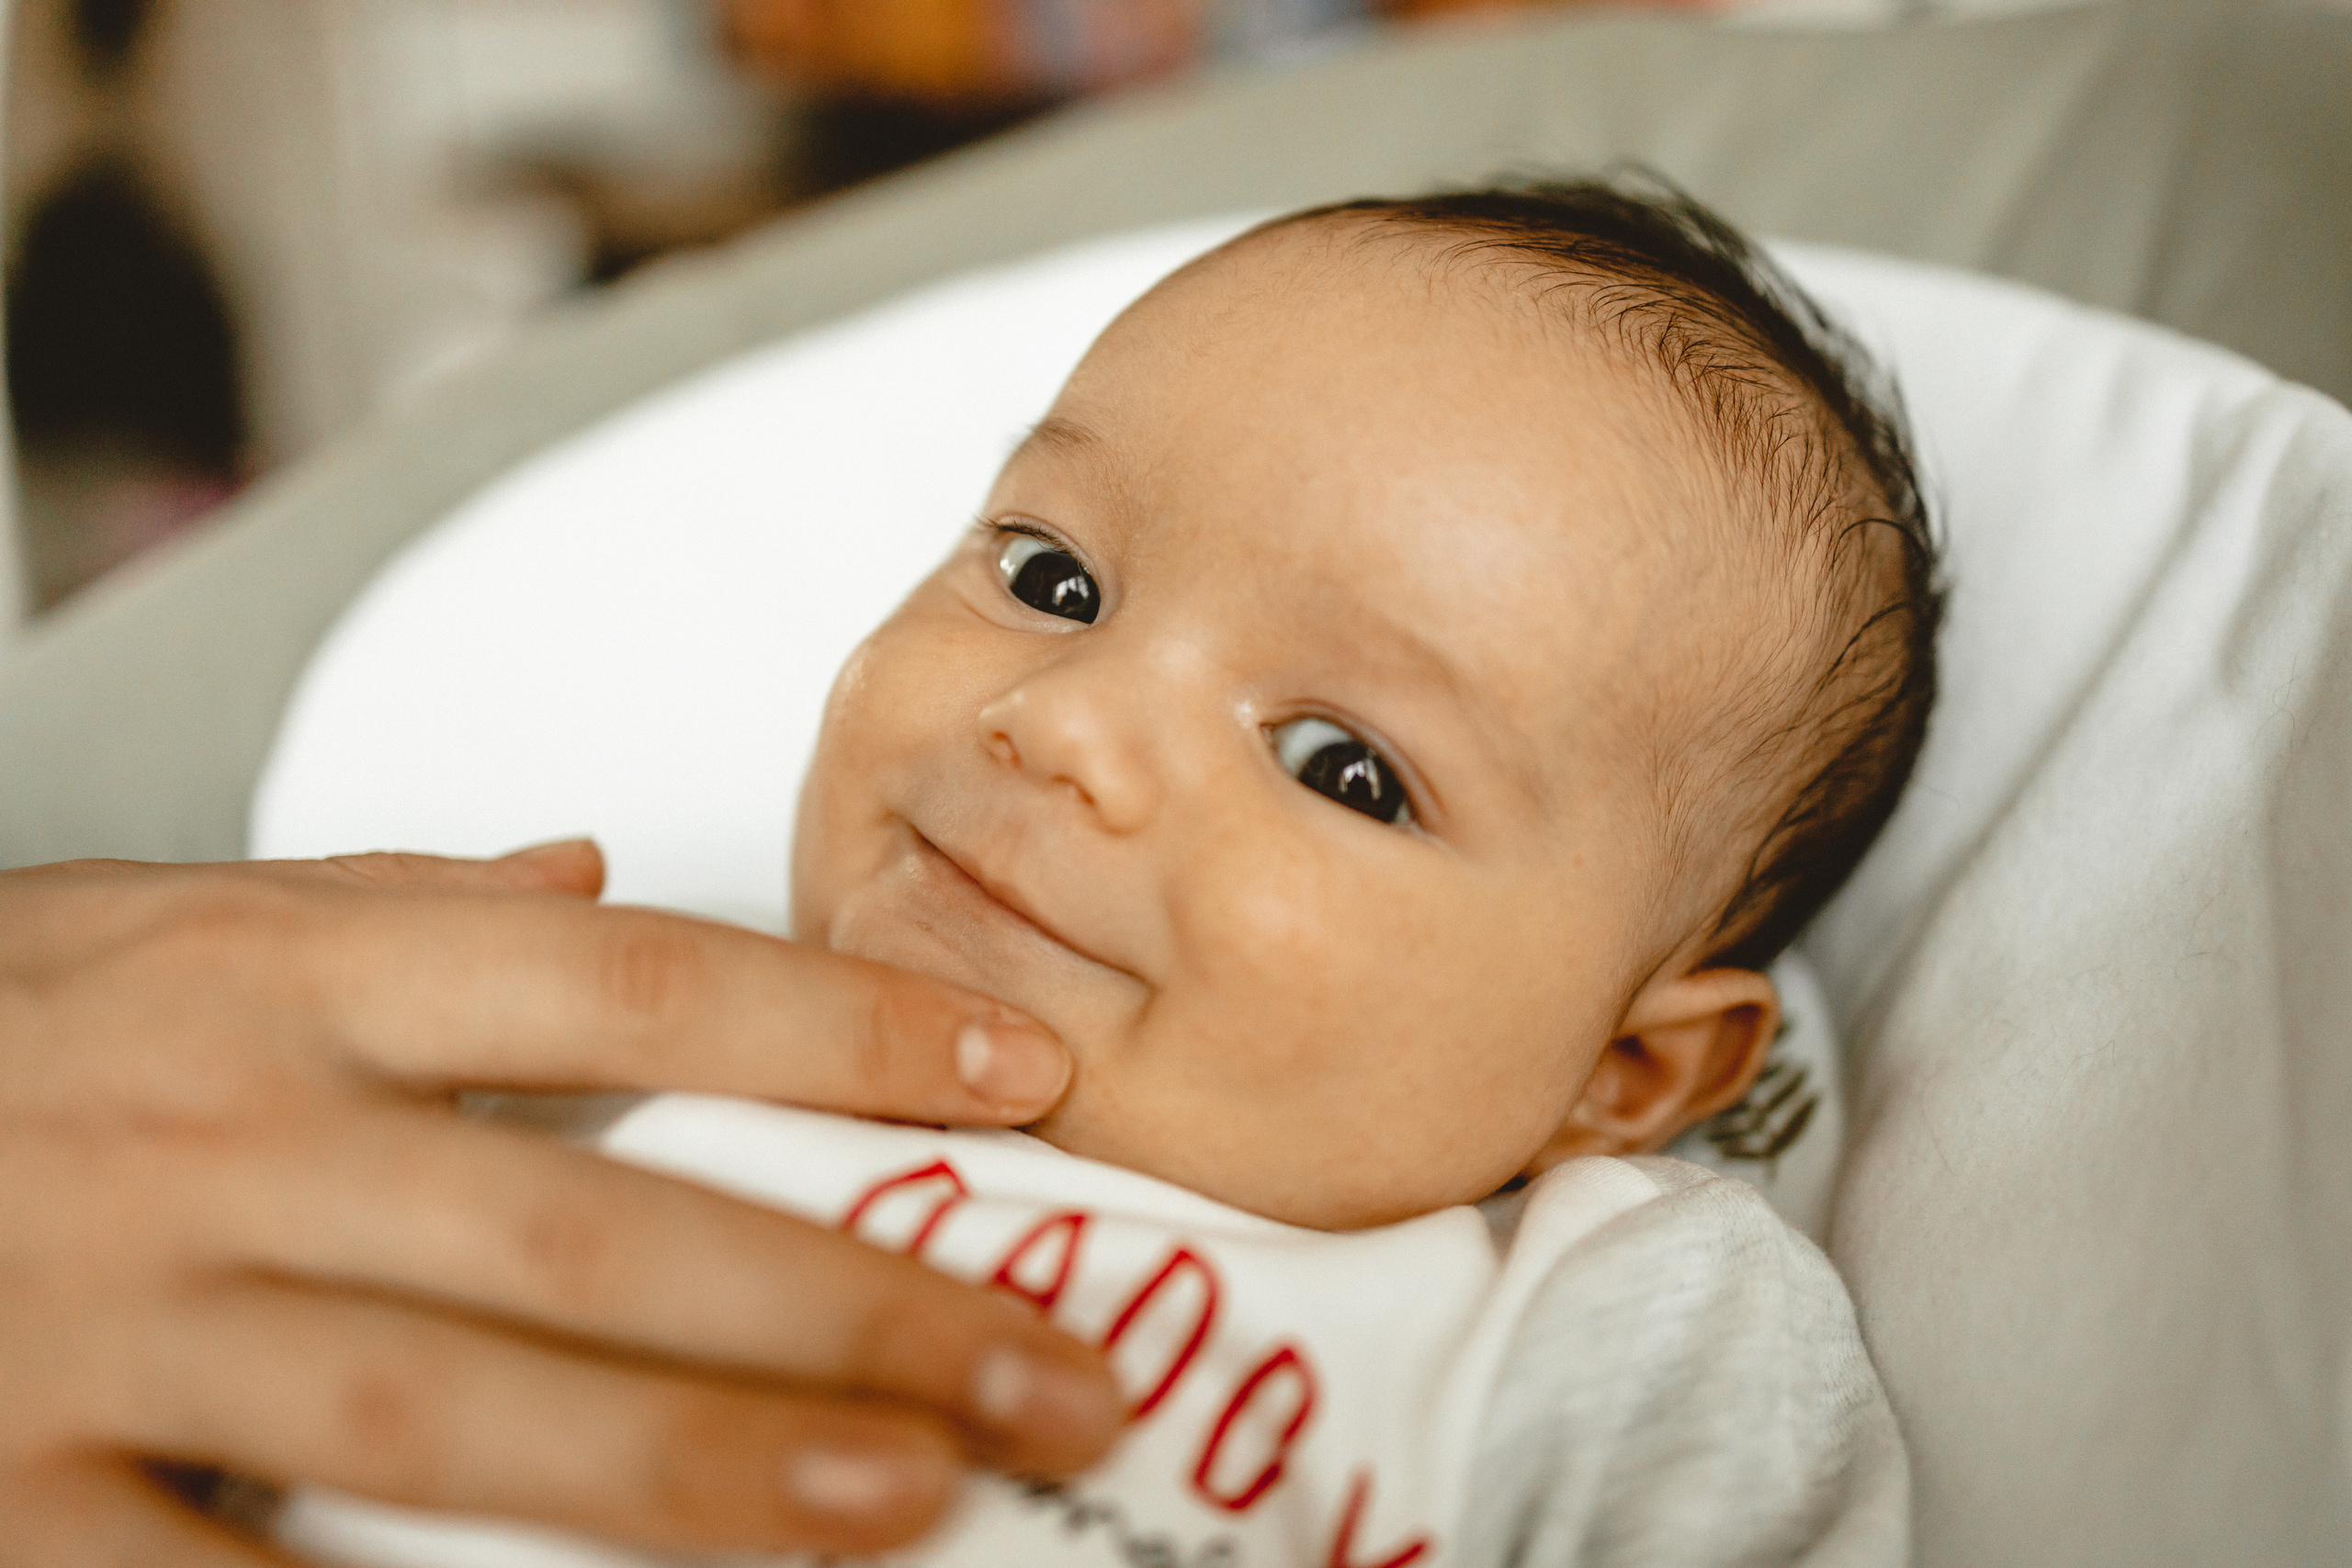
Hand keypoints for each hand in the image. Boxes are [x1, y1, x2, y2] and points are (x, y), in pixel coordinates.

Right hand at [0, 844, 1121, 1564]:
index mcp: (283, 974)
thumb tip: (587, 873)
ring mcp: (104, 1324)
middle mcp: (219, 1135)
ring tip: (906, 1506)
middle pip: (589, 1226)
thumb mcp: (155, 918)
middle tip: (1052, 1369)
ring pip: (450, 1411)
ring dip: (695, 1466)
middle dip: (842, 1303)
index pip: (626, 987)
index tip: (1021, 1087)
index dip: (839, 1036)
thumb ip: (384, 906)